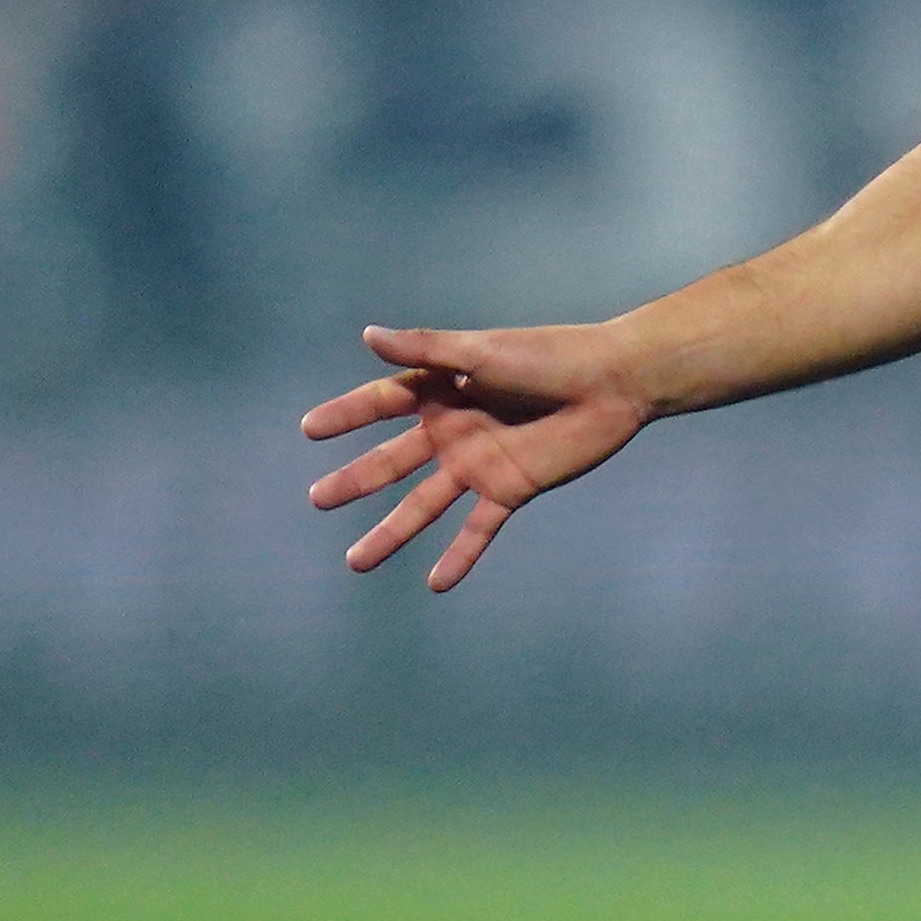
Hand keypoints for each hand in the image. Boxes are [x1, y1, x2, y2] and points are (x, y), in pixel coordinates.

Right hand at [300, 322, 654, 589]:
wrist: (612, 383)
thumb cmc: (548, 356)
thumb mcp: (480, 351)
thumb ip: (426, 350)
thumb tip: (368, 336)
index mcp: (441, 391)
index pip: (381, 404)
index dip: (346, 415)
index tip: (309, 430)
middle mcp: (452, 430)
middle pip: (392, 462)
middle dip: (355, 481)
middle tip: (317, 500)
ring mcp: (478, 464)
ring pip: (424, 505)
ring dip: (391, 532)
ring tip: (356, 561)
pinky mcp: (509, 489)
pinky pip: (478, 529)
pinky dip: (459, 556)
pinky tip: (437, 584)